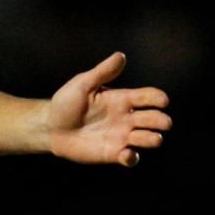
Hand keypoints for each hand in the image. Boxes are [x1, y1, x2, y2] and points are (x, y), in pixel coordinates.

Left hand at [48, 51, 170, 167]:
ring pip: (146, 138)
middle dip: (161, 121)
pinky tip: (127, 154)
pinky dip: (132, 158)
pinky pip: (129, 158)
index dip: (158, 98)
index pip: (148, 97)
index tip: (163, 101)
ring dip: (153, 139)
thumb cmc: (65, 103)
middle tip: (164, 123)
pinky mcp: (111, 153)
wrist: (50, 128)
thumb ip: (102, 72)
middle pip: (153, 119)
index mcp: (122, 99)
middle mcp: (126, 118)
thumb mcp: (83, 84)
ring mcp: (120, 136)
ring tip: (154, 139)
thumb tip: (121, 56)